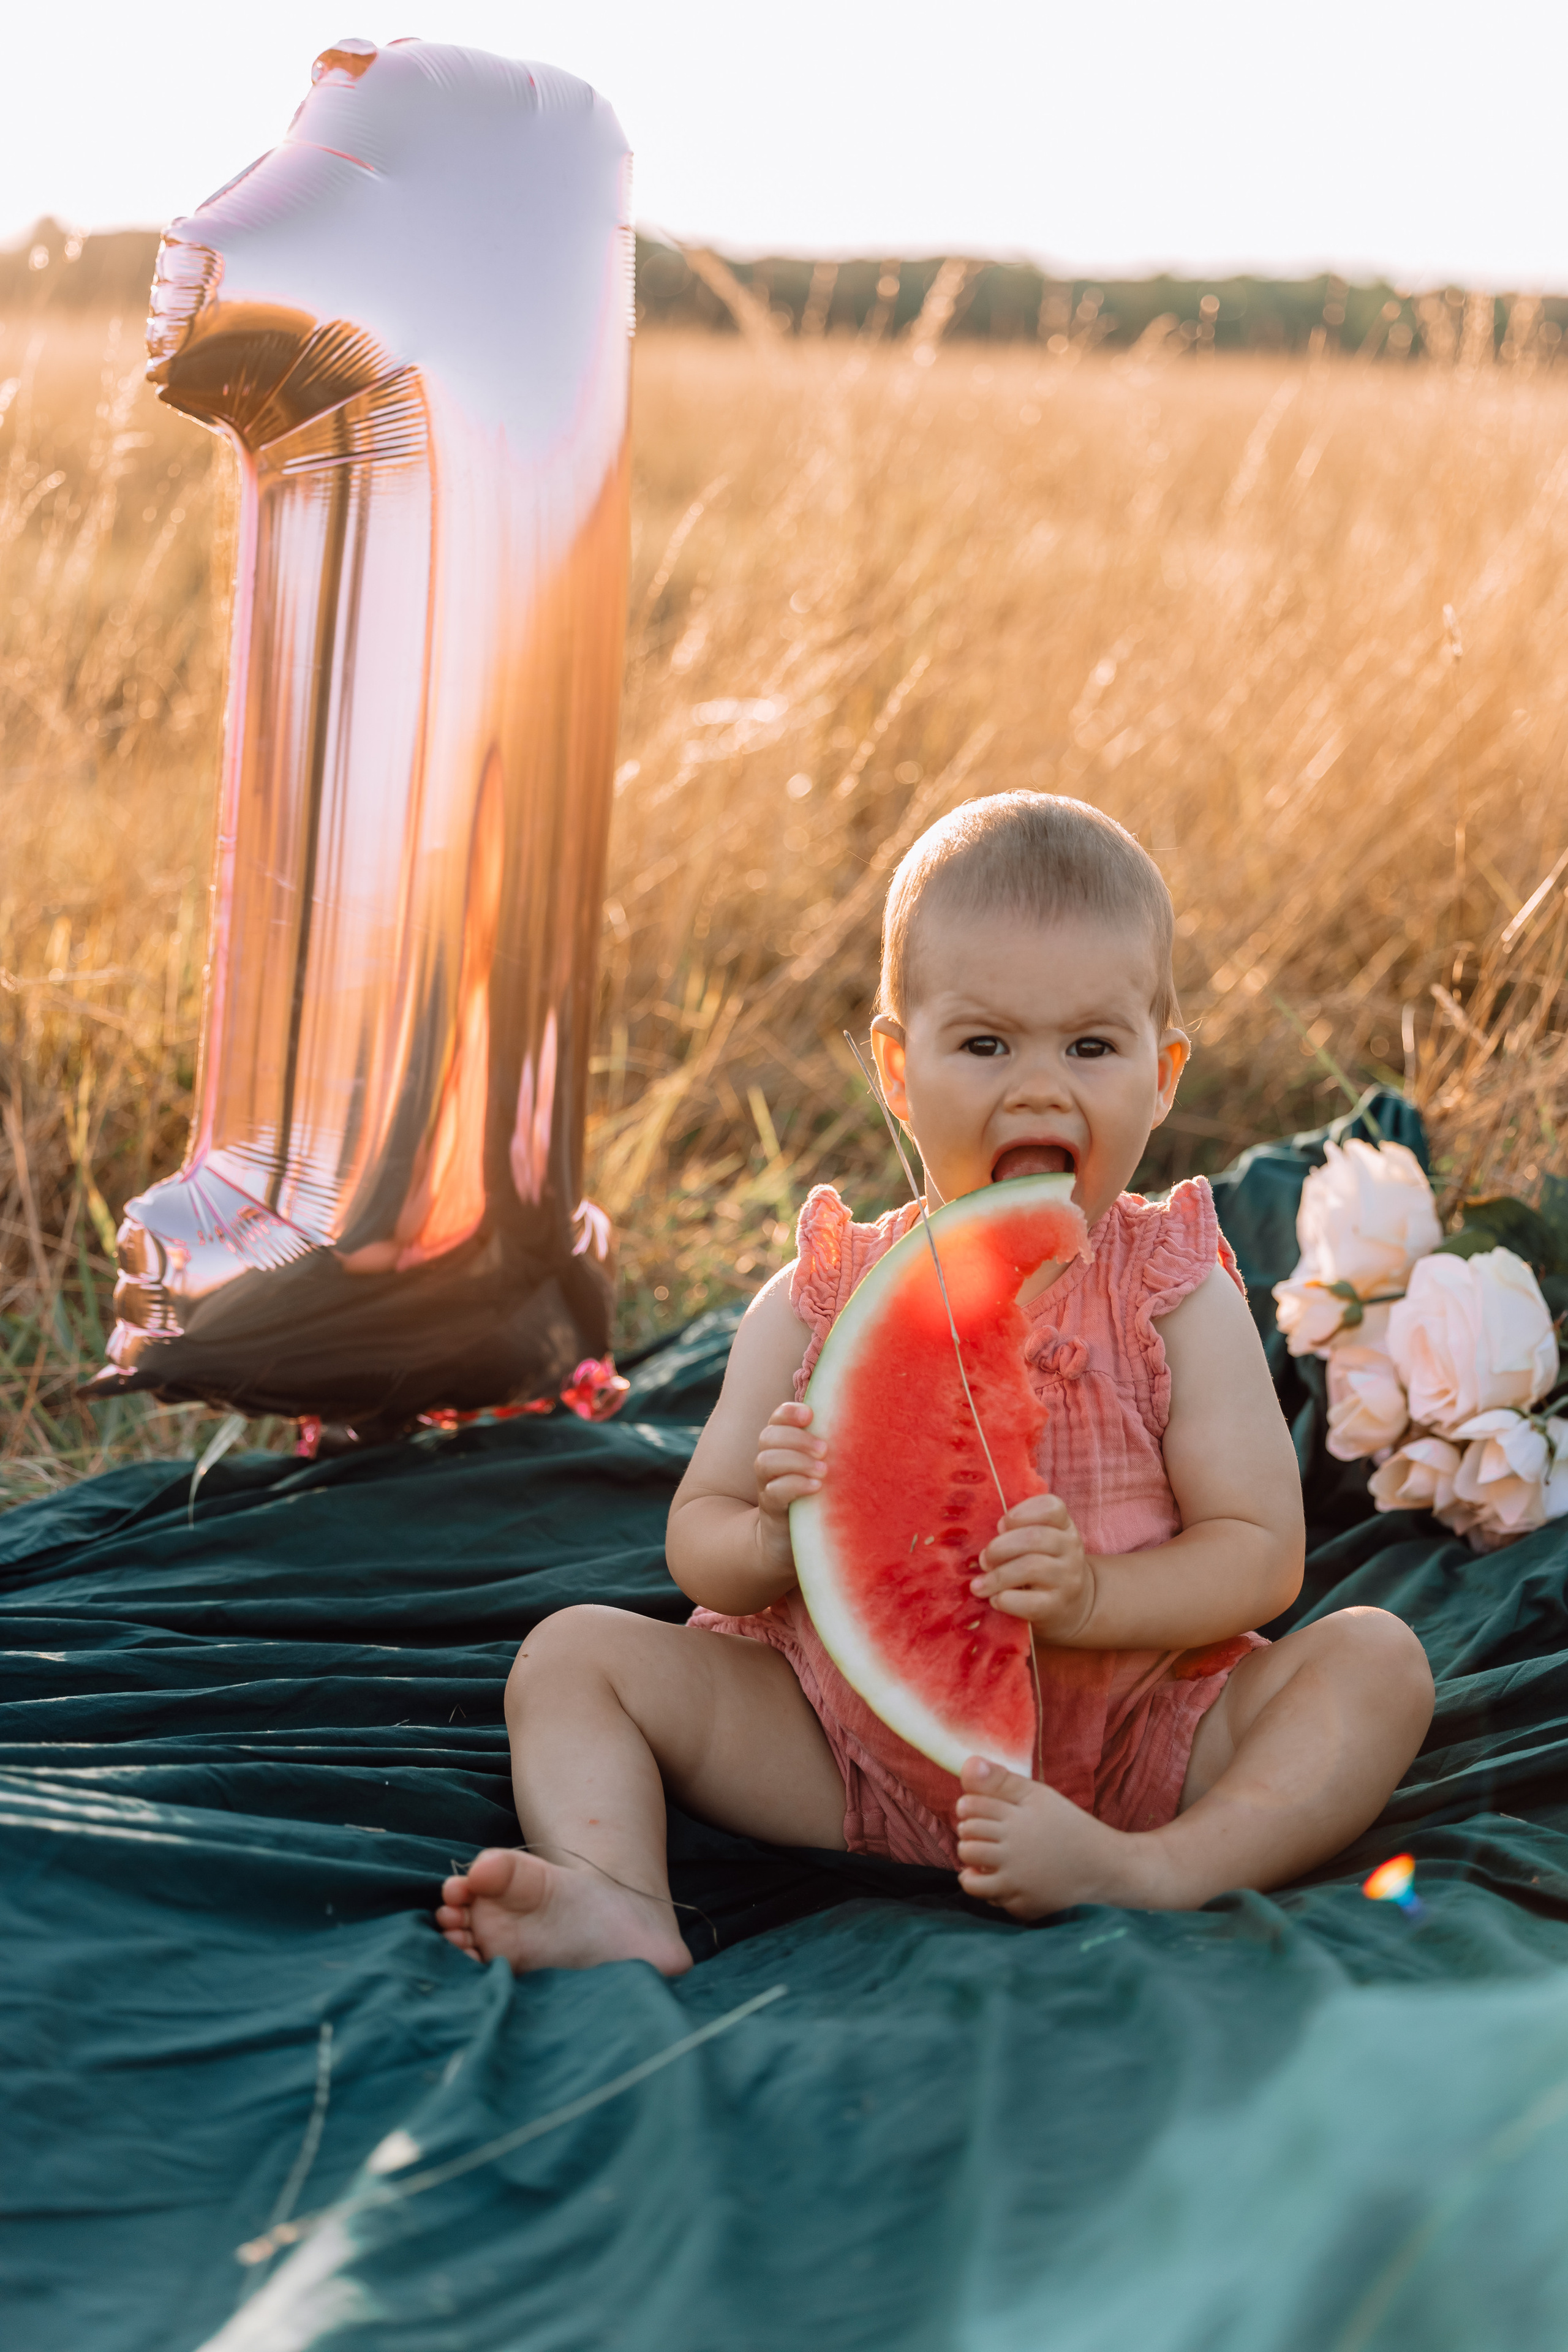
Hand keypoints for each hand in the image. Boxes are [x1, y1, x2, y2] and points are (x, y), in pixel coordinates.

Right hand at [753, 1402, 824, 1579]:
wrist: (789, 1540)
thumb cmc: (816, 1496)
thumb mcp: (822, 1468)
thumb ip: (831, 1448)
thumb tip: (870, 1423)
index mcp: (782, 1446)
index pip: (777, 1419)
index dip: (789, 1413)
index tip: (810, 1415)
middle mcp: (770, 1462)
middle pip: (769, 1437)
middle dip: (797, 1438)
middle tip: (824, 1449)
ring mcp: (767, 1486)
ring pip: (766, 1462)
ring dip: (796, 1461)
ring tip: (823, 1470)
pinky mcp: (771, 1510)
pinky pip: (774, 1491)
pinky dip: (795, 1485)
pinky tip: (816, 1487)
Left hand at [971, 1493, 1096, 1641]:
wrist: (1073, 1608)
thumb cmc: (1043, 1568)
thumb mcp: (1040, 1544)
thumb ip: (1018, 1533)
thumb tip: (992, 1539)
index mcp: (1064, 1527)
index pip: (1052, 1507)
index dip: (1022, 1512)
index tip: (1000, 1525)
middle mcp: (1072, 1549)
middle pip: (1035, 1537)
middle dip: (1000, 1547)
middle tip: (983, 1560)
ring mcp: (1068, 1579)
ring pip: (1031, 1567)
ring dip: (997, 1575)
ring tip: (979, 1585)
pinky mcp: (1057, 1607)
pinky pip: (1030, 1602)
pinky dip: (1006, 1600)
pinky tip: (995, 1600)